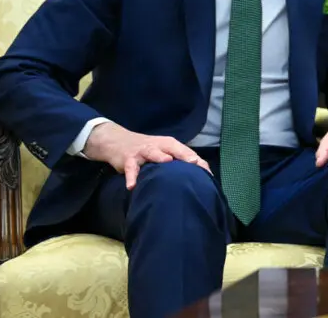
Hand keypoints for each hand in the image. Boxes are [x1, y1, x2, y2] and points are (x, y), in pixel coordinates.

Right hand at [83, 122, 210, 189]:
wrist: (118, 141)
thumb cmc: (148, 150)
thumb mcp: (164, 152)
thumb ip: (179, 161)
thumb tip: (201, 177)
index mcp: (170, 145)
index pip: (188, 152)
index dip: (199, 163)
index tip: (209, 174)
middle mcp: (159, 146)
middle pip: (173, 149)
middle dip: (184, 155)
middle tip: (195, 163)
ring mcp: (143, 151)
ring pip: (152, 152)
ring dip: (159, 157)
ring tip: (167, 162)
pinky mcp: (128, 159)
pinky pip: (130, 169)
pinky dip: (131, 177)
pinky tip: (132, 186)